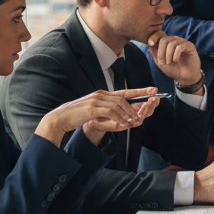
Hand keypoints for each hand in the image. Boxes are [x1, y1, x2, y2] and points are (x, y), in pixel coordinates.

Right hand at [34, 87, 156, 147]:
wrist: (60, 118)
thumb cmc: (77, 116)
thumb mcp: (94, 110)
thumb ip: (106, 109)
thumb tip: (120, 114)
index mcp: (103, 94)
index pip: (124, 91)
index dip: (140, 91)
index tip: (154, 89)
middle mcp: (101, 94)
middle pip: (123, 98)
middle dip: (134, 107)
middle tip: (141, 116)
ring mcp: (96, 100)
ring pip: (119, 105)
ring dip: (127, 114)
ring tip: (132, 123)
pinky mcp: (92, 108)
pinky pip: (110, 111)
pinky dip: (119, 117)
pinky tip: (123, 124)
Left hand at [146, 31, 201, 86]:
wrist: (184, 77)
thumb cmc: (173, 69)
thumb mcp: (160, 62)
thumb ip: (155, 53)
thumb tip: (150, 44)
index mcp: (167, 42)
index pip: (160, 34)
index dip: (154, 37)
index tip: (150, 44)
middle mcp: (175, 40)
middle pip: (164, 39)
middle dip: (161, 52)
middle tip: (162, 62)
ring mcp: (183, 42)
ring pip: (171, 44)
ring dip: (168, 55)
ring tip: (169, 63)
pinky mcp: (190, 46)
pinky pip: (180, 47)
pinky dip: (175, 55)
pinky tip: (176, 60)